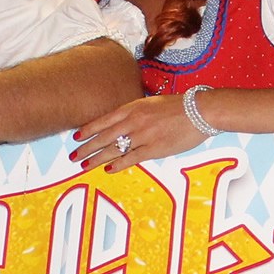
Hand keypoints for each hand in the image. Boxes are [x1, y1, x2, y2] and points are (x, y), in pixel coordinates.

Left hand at [69, 93, 204, 171]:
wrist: (199, 111)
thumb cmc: (179, 107)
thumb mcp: (152, 103)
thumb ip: (136, 112)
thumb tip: (123, 123)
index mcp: (133, 108)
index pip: (104, 120)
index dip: (88, 129)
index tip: (76, 137)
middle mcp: (134, 121)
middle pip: (104, 136)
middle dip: (87, 147)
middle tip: (74, 156)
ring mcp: (143, 136)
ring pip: (113, 149)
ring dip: (97, 159)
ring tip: (84, 165)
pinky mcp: (154, 149)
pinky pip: (131, 159)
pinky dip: (118, 165)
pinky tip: (108, 170)